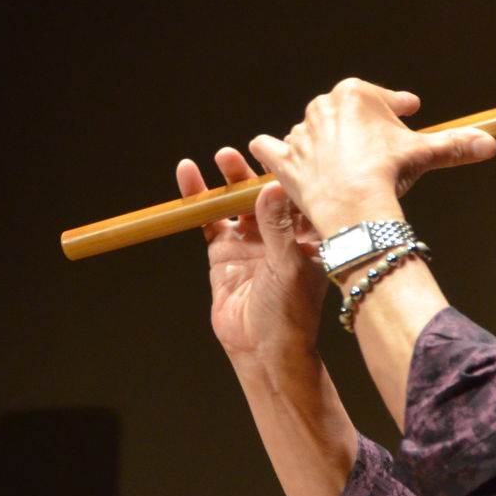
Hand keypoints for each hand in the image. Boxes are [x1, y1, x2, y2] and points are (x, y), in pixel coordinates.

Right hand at [178, 147, 327, 359]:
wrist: (262, 349)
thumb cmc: (290, 313)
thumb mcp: (288, 266)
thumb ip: (277, 226)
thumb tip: (271, 186)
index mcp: (306, 234)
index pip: (298, 193)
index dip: (288, 170)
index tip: (280, 146)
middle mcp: (279, 233)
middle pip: (264, 192)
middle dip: (255, 171)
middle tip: (244, 153)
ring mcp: (250, 240)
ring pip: (237, 202)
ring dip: (229, 179)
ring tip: (223, 156)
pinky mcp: (223, 251)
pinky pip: (209, 218)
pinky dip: (198, 198)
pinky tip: (188, 175)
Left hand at [248, 79, 495, 233]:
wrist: (355, 203)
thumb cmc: (389, 172)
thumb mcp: (425, 153)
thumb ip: (456, 145)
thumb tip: (492, 143)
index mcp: (355, 93)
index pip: (385, 100)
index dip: (401, 109)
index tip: (408, 112)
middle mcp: (322, 106)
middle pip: (347, 116)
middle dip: (361, 129)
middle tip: (377, 151)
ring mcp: (300, 134)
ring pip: (314, 132)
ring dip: (324, 143)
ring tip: (340, 163)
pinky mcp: (284, 162)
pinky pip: (270, 148)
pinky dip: (272, 151)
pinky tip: (273, 151)